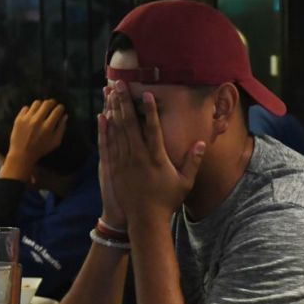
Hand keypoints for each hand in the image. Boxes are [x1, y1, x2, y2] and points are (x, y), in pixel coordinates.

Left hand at [0, 99, 66, 181]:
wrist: (22, 154)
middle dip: (52, 102)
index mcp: (48, 127)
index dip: (60, 108)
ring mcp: (27, 118)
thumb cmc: (41, 149)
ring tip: (42, 109)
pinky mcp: (19, 118)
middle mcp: (37, 120)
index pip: (57, 110)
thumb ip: (61, 128)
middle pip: (47, 103)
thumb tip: (65, 116)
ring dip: (41, 105)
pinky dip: (30, 110)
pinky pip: (26, 108)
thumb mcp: (55, 142)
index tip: (61, 108)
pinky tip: (32, 115)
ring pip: (36, 103)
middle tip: (53, 104)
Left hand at [98, 82, 205, 225]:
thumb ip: (193, 161)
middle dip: (125, 102)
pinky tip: (102, 115)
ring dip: (114, 110)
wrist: (145, 220)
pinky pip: (108, 145)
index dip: (150, 111)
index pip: (153, 130)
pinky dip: (105, 129)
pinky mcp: (114, 168)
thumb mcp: (185, 182)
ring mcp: (124, 162)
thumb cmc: (167, 201)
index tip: (147, 94)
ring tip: (111, 92)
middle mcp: (139, 158)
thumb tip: (201, 142)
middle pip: (130, 125)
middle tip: (120, 83)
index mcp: (157, 159)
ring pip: (117, 131)